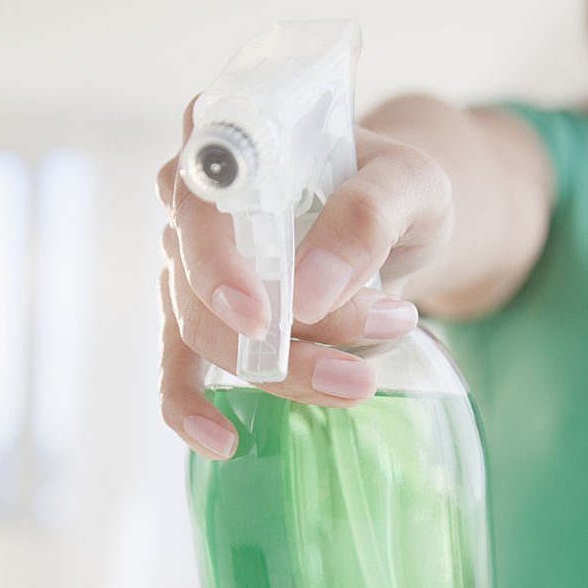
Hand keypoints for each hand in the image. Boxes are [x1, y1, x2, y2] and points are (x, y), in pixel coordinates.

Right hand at [156, 99, 453, 457]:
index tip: (262, 318)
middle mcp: (195, 205)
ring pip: (204, 335)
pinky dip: (191, 411)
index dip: (217, 261)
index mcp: (234, 145)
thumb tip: (310, 294)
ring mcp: (191, 267)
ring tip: (358, 384)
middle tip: (356, 374)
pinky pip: (176, 370)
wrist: (396, 221)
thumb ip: (365, 219)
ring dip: (280, 375)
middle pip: (202, 284)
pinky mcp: (203, 320)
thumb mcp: (410, 186)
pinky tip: (224, 442)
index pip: (199, 196)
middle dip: (280, 344)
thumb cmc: (396, 191)